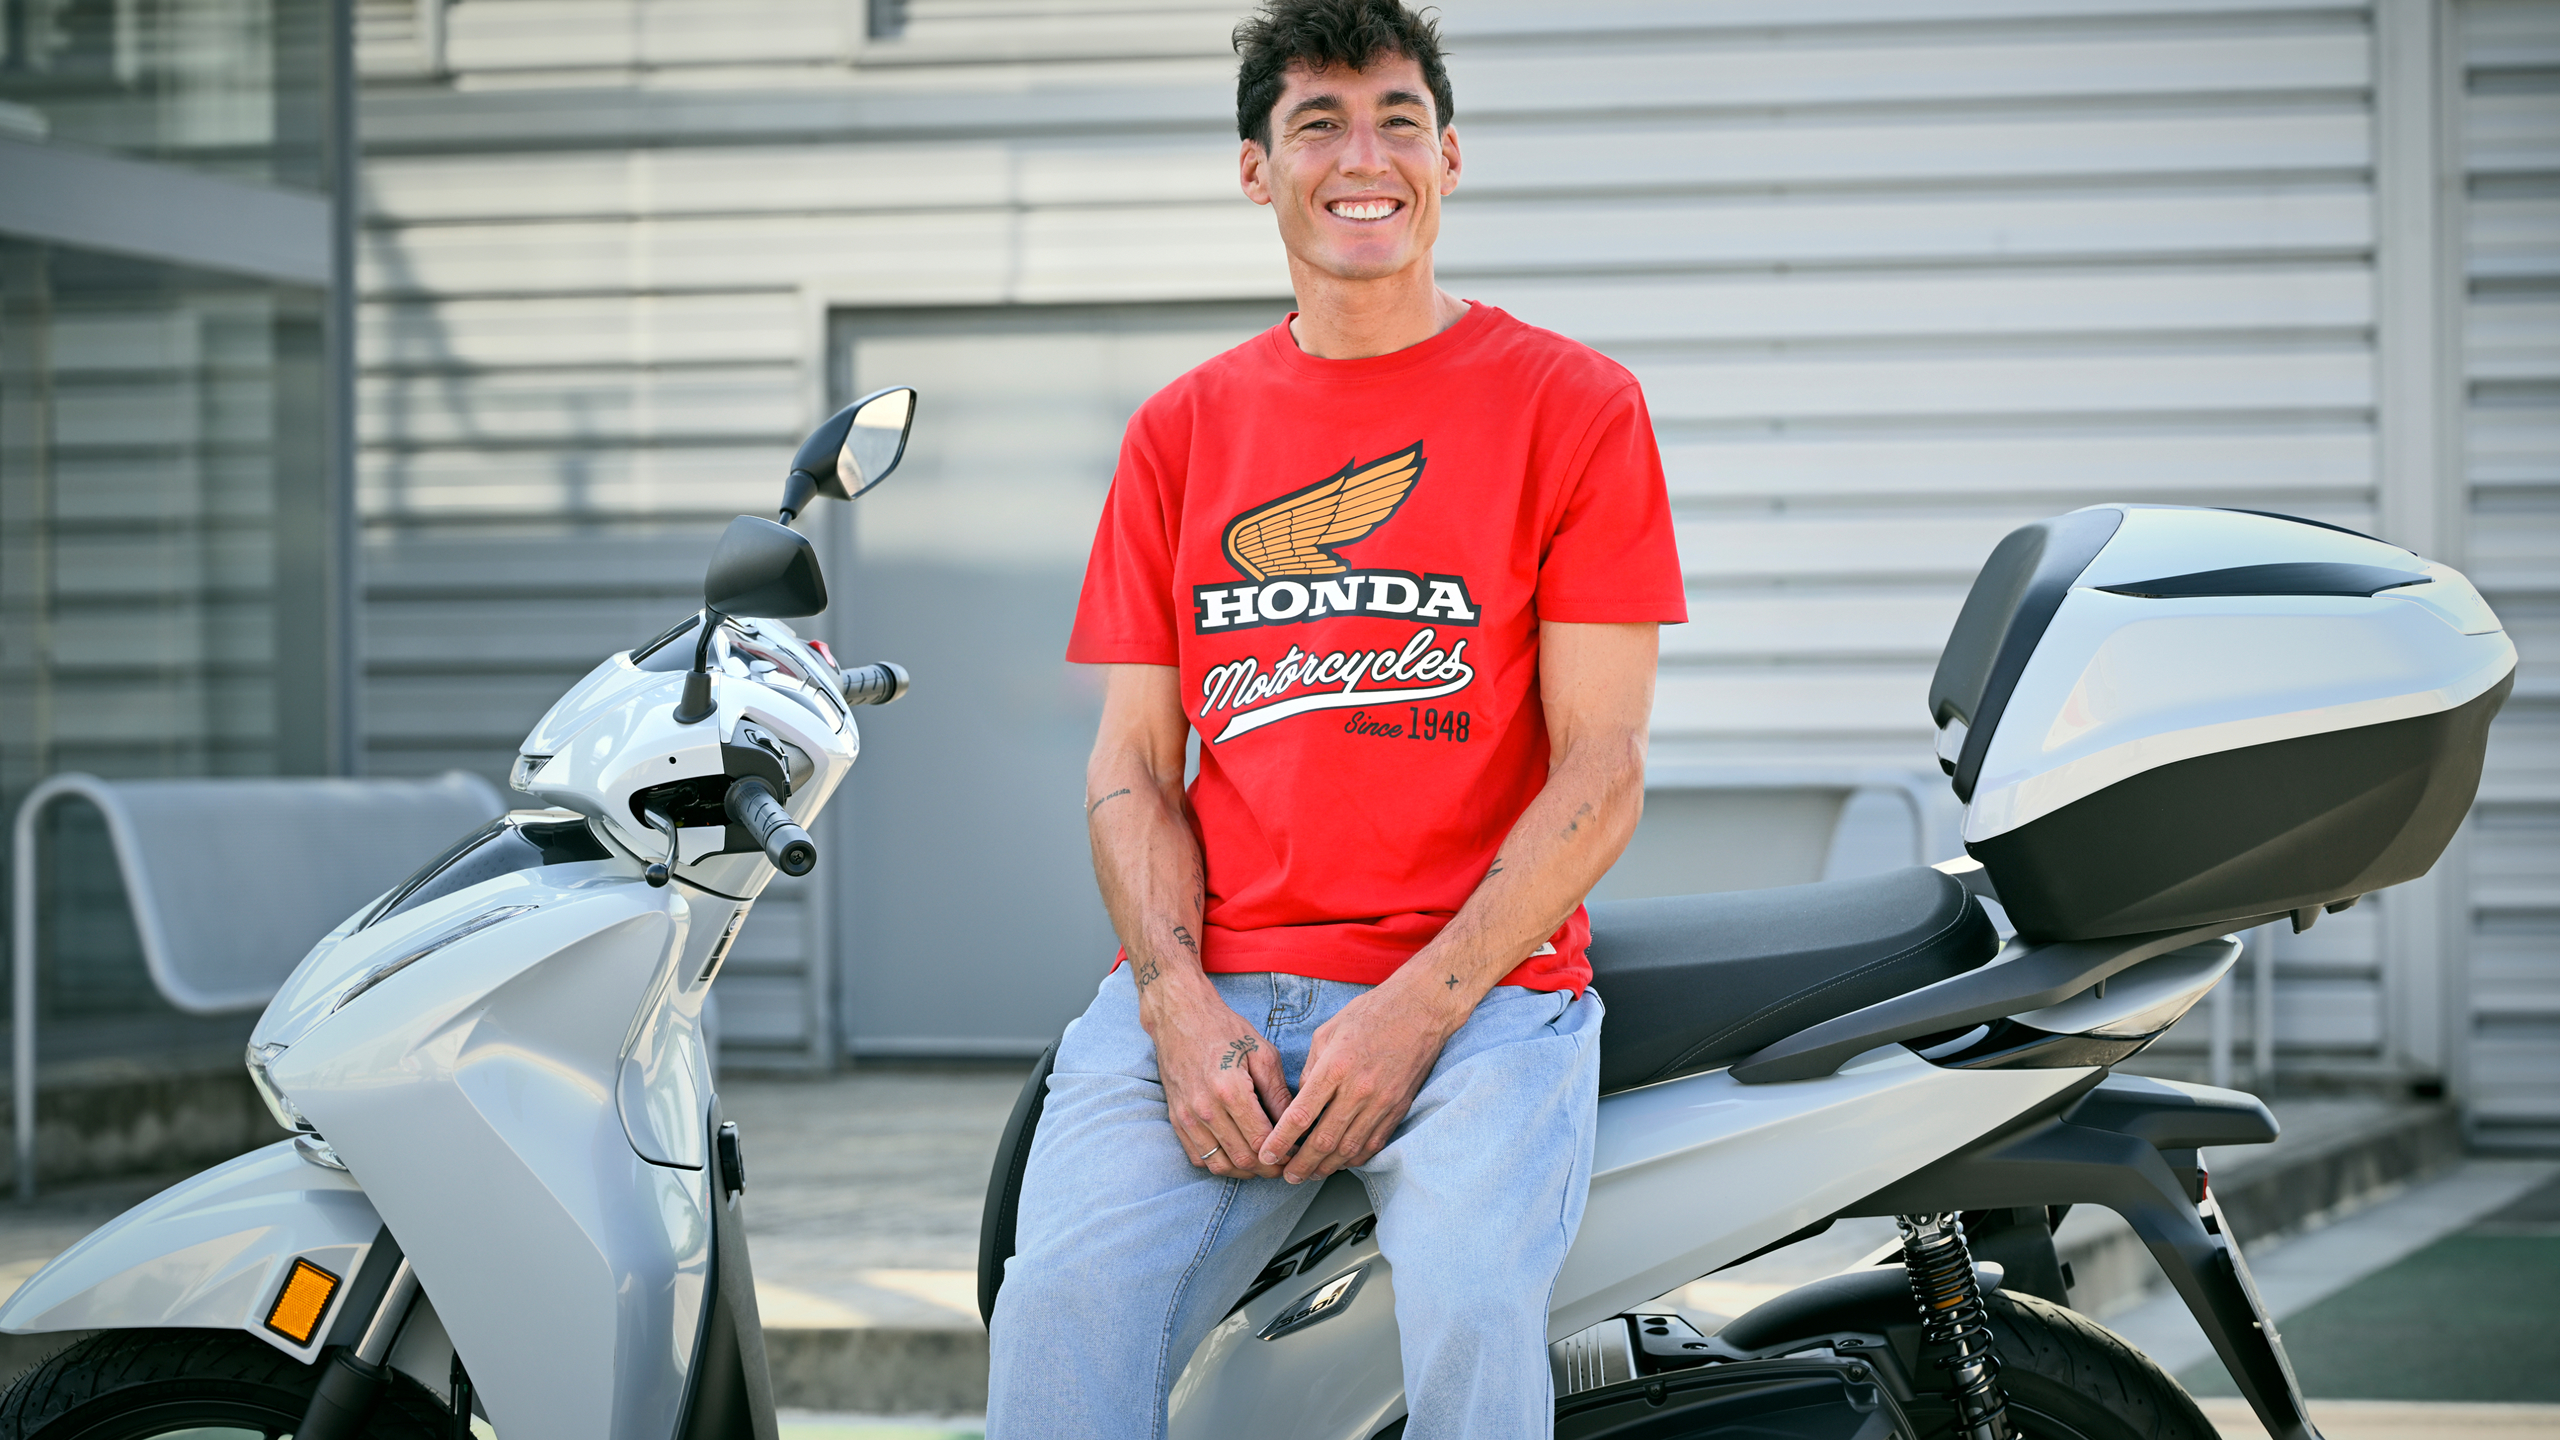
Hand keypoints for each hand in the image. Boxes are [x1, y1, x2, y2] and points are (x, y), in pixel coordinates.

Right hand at [1141, 973, 1292, 1179]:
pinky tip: (1237, 1155)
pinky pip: (1199, 1158)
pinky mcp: (1177, 1120)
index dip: (1283, 1153)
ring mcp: (1187, 1117)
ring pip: (1220, 1165)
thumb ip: (1278, 1093)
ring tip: (1263, 1163)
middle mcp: (1205, 1108)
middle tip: (1285, 1163)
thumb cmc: (1224, 1030)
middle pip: (1243, 1158)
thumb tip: (1295, 1125)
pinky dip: (1221, 1164)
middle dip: (1268, 1167)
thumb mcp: (1262, 1054)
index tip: (1296, 1153)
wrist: (1180, 1017)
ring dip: (1245, 1171)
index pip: (1262, 1140)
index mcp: (1231, 1090)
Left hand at [1257, 976, 1462, 1183]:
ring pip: (1349, 1149)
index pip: (1301, 1115)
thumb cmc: (1371, 1014)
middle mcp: (1359, 1089)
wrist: (1420, 1010)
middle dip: (1302, 1164)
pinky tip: (1341, 1162)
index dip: (1281, 1140)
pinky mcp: (1398, 1108)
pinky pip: (1374, 1144)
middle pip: (1324, 1140)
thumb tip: (1302, 1101)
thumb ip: (1311, 1069)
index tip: (1268, 1154)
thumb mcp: (1327, 1032)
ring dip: (1327, 1167)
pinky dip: (1355, 1158)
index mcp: (1335, 1067)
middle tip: (1287, 1176)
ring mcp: (1382, 1102)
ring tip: (1311, 1174)